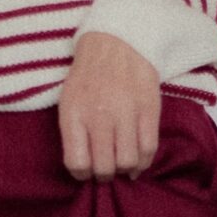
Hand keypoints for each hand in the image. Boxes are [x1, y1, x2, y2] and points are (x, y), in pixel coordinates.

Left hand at [57, 30, 160, 180]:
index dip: (82, 174)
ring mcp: (126, 113)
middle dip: (104, 175)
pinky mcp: (149, 109)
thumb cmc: (89, 76)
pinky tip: (138, 161)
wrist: (117, 41)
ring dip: (124, 170)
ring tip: (122, 165)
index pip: (76, 163)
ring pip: (128, 162)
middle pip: (104, 168)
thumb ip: (72, 133)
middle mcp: (99, 115)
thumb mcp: (68, 101)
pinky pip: (149, 149)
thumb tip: (83, 167)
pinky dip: (144, 162)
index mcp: (74, 113)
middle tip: (106, 170)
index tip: (87, 171)